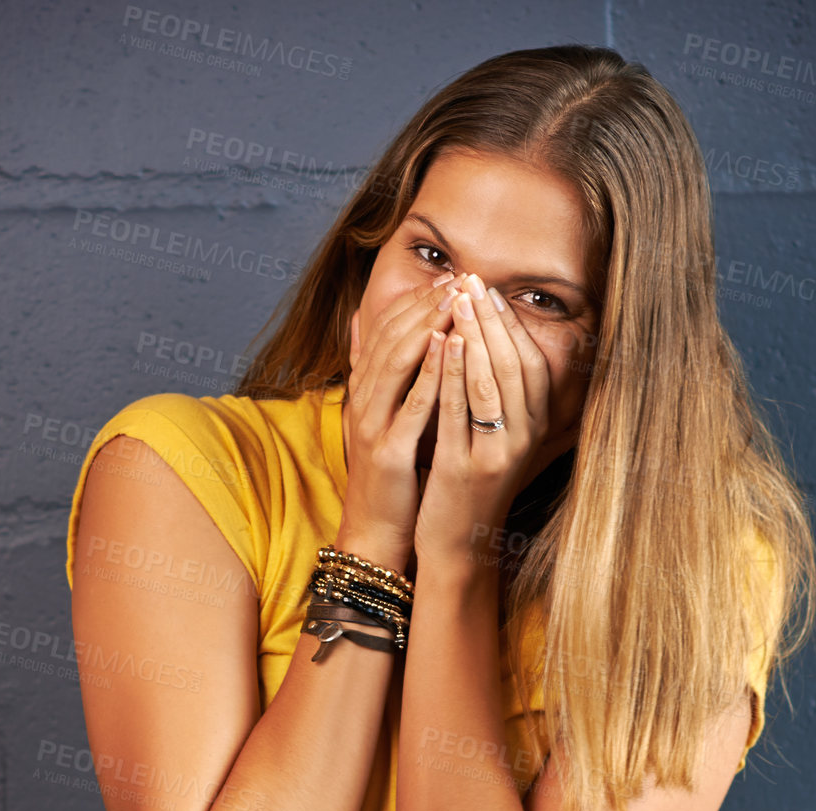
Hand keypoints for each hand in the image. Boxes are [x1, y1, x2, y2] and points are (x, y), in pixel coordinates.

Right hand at [340, 271, 463, 562]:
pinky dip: (429, 373)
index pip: (387, 330)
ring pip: (397, 362)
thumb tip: (357, 320)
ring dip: (427, 326)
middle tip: (458, 277)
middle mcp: (363, 400)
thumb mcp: (377, 414)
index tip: (449, 277)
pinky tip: (449, 348)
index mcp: (364, 390)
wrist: (376, 529)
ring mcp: (373, 425)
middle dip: (425, 304)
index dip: (416, 300)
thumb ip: (371, 370)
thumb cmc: (388, 474)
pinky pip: (410, 405)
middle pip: (391, 337)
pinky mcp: (388, 451)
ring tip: (455, 300)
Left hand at [414, 273, 550, 564]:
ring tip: (457, 300)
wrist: (458, 546)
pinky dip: (452, 374)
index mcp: (534, 430)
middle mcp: (523, 440)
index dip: (513, 324)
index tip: (490, 290)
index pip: (533, 363)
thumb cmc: (471, 487)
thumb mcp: (496, 441)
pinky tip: (441, 343)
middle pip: (514, 365)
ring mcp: (496, 455)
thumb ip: (503, 399)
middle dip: (493, 319)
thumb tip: (500, 347)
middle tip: (473, 280)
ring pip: (490, 383)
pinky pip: (459, 413)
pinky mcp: (465, 469)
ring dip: (474, 336)